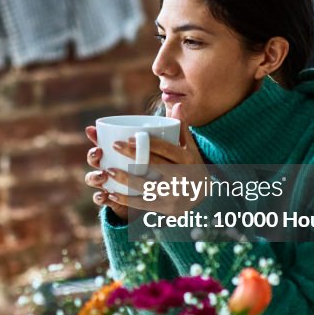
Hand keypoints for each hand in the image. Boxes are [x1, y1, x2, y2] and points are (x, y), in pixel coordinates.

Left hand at [84, 104, 207, 217]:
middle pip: (155, 165)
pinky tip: (111, 194)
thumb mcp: (191, 150)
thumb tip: (177, 105)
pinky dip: (126, 200)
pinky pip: (143, 205)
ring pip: (147, 187)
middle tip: (114, 146)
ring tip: (108, 170)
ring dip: (126, 179)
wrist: (204, 200)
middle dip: (133, 155)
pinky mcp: (166, 209)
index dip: (147, 143)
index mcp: (188, 161)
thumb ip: (182, 129)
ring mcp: (175, 195)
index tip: (128, 137)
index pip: (166, 150)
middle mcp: (183, 178)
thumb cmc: (192, 167)